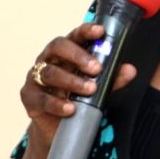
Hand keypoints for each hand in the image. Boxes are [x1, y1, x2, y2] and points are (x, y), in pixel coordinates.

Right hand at [20, 23, 137, 144]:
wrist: (58, 127)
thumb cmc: (78, 98)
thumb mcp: (99, 87)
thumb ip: (113, 78)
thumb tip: (130, 70)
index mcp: (66, 52)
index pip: (75, 35)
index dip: (86, 31)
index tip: (100, 31)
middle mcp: (49, 59)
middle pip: (58, 47)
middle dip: (78, 55)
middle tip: (97, 68)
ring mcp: (36, 77)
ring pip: (50, 73)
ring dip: (72, 81)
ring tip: (90, 89)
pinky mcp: (29, 97)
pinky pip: (41, 98)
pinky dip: (57, 103)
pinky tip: (71, 109)